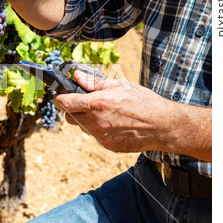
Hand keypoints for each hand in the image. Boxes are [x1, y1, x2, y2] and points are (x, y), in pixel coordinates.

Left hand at [53, 71, 193, 154]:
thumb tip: (76, 76)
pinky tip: (114, 123)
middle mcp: (96, 122)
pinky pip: (95, 136)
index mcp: (97, 104)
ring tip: (104, 112)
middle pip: (69, 117)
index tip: (61, 95)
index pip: (64, 103)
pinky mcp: (107, 146)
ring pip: (82, 127)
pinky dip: (98, 128)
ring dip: (86, 119)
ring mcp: (101, 136)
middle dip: (72, 109)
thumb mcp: (119, 85)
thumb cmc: (143, 101)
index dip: (59, 98)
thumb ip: (94, 82)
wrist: (163, 126)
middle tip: (84, 102)